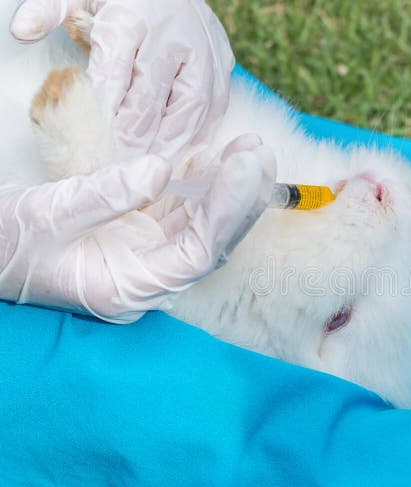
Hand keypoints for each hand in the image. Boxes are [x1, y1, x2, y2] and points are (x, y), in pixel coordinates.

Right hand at [0, 135, 274, 322]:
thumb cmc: (4, 243)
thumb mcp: (48, 214)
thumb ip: (104, 195)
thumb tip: (160, 169)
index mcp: (130, 290)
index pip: (198, 254)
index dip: (226, 212)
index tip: (244, 169)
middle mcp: (147, 277)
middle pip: (209, 240)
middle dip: (238, 197)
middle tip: (259, 152)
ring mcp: (144, 255)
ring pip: (198, 222)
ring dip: (223, 185)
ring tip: (247, 147)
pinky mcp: (136, 234)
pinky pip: (176, 210)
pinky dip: (195, 183)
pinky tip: (210, 155)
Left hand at [10, 0, 234, 158]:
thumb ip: (49, 10)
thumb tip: (21, 31)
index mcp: (133, 15)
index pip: (115, 70)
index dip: (105, 110)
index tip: (94, 142)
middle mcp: (173, 35)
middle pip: (154, 95)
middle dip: (136, 136)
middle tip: (120, 167)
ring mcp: (204, 51)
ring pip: (193, 106)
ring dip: (172, 142)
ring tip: (152, 169)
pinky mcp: (224, 65)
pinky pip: (216, 107)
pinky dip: (198, 133)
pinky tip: (180, 153)